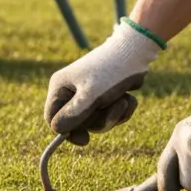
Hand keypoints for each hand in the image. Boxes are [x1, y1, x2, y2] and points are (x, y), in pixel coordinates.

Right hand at [45, 18, 165, 144]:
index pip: (53, 118)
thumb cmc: (111, 71)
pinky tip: (129, 98)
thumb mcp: (91, 94)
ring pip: (96, 121)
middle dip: (100, 119)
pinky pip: (109, 115)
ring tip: (125, 100)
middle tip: (115, 107)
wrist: (137, 50)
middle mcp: (70, 91)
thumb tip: (57, 130)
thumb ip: (74, 114)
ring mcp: (87, 94)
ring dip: (114, 115)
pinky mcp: (103, 96)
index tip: (85, 140)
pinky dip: (121, 111)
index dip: (67, 132)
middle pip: (78, 123)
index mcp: (60, 87)